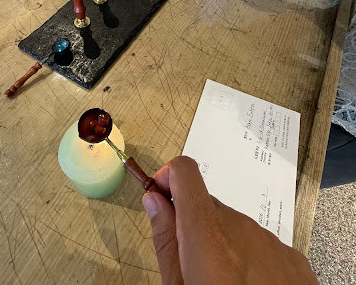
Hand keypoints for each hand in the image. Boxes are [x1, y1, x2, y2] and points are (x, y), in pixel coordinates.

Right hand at [142, 156, 317, 284]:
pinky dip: (247, 257)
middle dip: (192, 223)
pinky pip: (259, 242)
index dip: (167, 178)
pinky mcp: (292, 257)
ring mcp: (270, 242)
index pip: (185, 172)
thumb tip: (154, 201)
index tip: (160, 196)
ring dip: (220, 243)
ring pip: (232, 225)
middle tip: (189, 262)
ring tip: (221, 282)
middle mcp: (241, 229)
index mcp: (207, 235)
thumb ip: (165, 238)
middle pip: (207, 205)